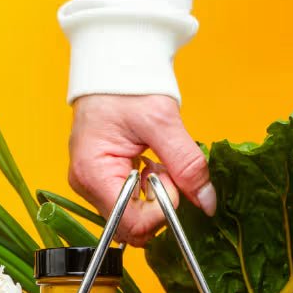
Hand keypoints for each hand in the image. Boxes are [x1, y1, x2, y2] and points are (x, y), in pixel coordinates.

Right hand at [67, 94, 215, 245]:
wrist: (113, 66)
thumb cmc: (127, 86)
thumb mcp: (163, 121)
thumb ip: (187, 164)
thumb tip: (207, 202)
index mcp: (93, 172)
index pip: (131, 223)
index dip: (161, 209)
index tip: (170, 178)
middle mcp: (86, 185)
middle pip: (130, 226)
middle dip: (158, 205)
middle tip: (164, 169)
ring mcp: (92, 185)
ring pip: (132, 217)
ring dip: (153, 197)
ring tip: (154, 162)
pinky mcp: (101, 182)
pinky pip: (129, 204)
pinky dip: (146, 191)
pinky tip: (147, 166)